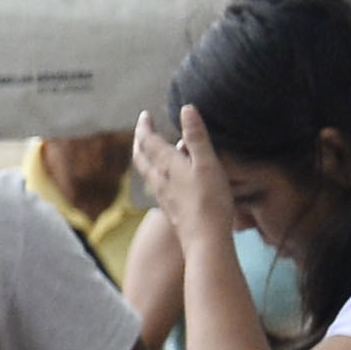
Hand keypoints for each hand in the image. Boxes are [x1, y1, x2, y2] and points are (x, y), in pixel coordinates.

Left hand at [130, 103, 233, 241]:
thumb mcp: (207, 163)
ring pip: (148, 172)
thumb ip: (196, 137)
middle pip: (141, 158)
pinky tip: (169, 177)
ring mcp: (163, 196)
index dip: (145, 126)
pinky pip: (158, 185)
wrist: (205, 240)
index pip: (148, 141)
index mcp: (167, 166)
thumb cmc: (210, 200)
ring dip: (147, 157)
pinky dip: (158, 172)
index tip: (144, 115)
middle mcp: (159, 180)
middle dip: (140, 141)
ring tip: (154, 149)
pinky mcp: (170, 208)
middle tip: (143, 130)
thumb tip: (186, 109)